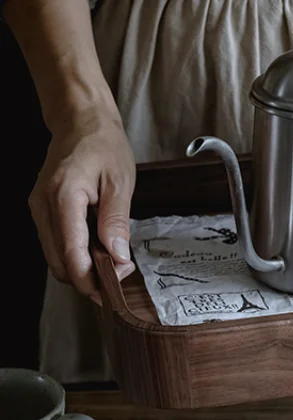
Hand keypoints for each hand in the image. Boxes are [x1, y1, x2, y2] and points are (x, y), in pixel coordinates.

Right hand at [29, 110, 135, 303]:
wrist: (80, 121)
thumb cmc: (103, 146)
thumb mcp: (120, 183)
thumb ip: (116, 222)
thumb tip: (118, 257)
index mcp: (63, 197)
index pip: (71, 255)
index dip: (91, 281)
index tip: (113, 292)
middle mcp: (43, 206)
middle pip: (59, 263)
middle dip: (88, 279)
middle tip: (119, 277)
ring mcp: (39, 209)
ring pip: (55, 257)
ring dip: (82, 269)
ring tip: (112, 263)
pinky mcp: (42, 211)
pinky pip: (55, 244)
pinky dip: (75, 255)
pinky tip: (97, 250)